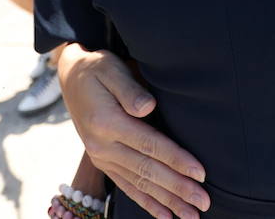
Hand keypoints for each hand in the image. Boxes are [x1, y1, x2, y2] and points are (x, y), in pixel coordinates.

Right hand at [57, 45, 209, 218]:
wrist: (70, 78)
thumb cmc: (97, 69)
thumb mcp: (110, 69)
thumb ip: (129, 89)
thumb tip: (148, 107)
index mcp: (106, 123)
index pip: (149, 145)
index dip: (176, 160)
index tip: (200, 173)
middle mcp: (102, 146)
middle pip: (147, 170)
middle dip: (178, 189)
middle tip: (204, 203)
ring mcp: (101, 158)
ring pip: (140, 184)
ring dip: (167, 202)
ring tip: (191, 217)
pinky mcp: (103, 163)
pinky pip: (127, 187)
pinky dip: (147, 203)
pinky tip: (165, 216)